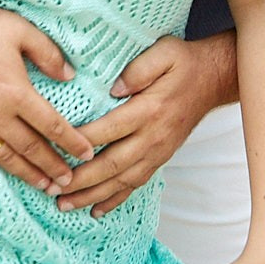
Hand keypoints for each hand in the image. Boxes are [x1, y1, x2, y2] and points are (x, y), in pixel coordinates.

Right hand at [0, 0, 96, 192]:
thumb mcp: (18, 30)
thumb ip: (47, 53)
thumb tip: (69, 75)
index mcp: (16, 93)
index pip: (52, 125)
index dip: (72, 142)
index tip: (86, 155)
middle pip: (31, 148)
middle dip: (53, 167)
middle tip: (68, 182)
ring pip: (4, 158)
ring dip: (26, 175)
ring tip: (42, 187)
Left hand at [58, 35, 229, 216]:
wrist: (213, 80)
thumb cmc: (184, 63)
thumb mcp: (164, 53)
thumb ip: (139, 68)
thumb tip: (114, 87)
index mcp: (148, 110)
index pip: (108, 130)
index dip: (80, 142)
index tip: (54, 150)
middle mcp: (152, 137)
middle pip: (111, 165)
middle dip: (79, 180)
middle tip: (51, 188)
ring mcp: (157, 152)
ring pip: (121, 181)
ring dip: (91, 195)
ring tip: (64, 205)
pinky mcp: (159, 159)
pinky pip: (136, 184)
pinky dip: (115, 200)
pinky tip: (96, 210)